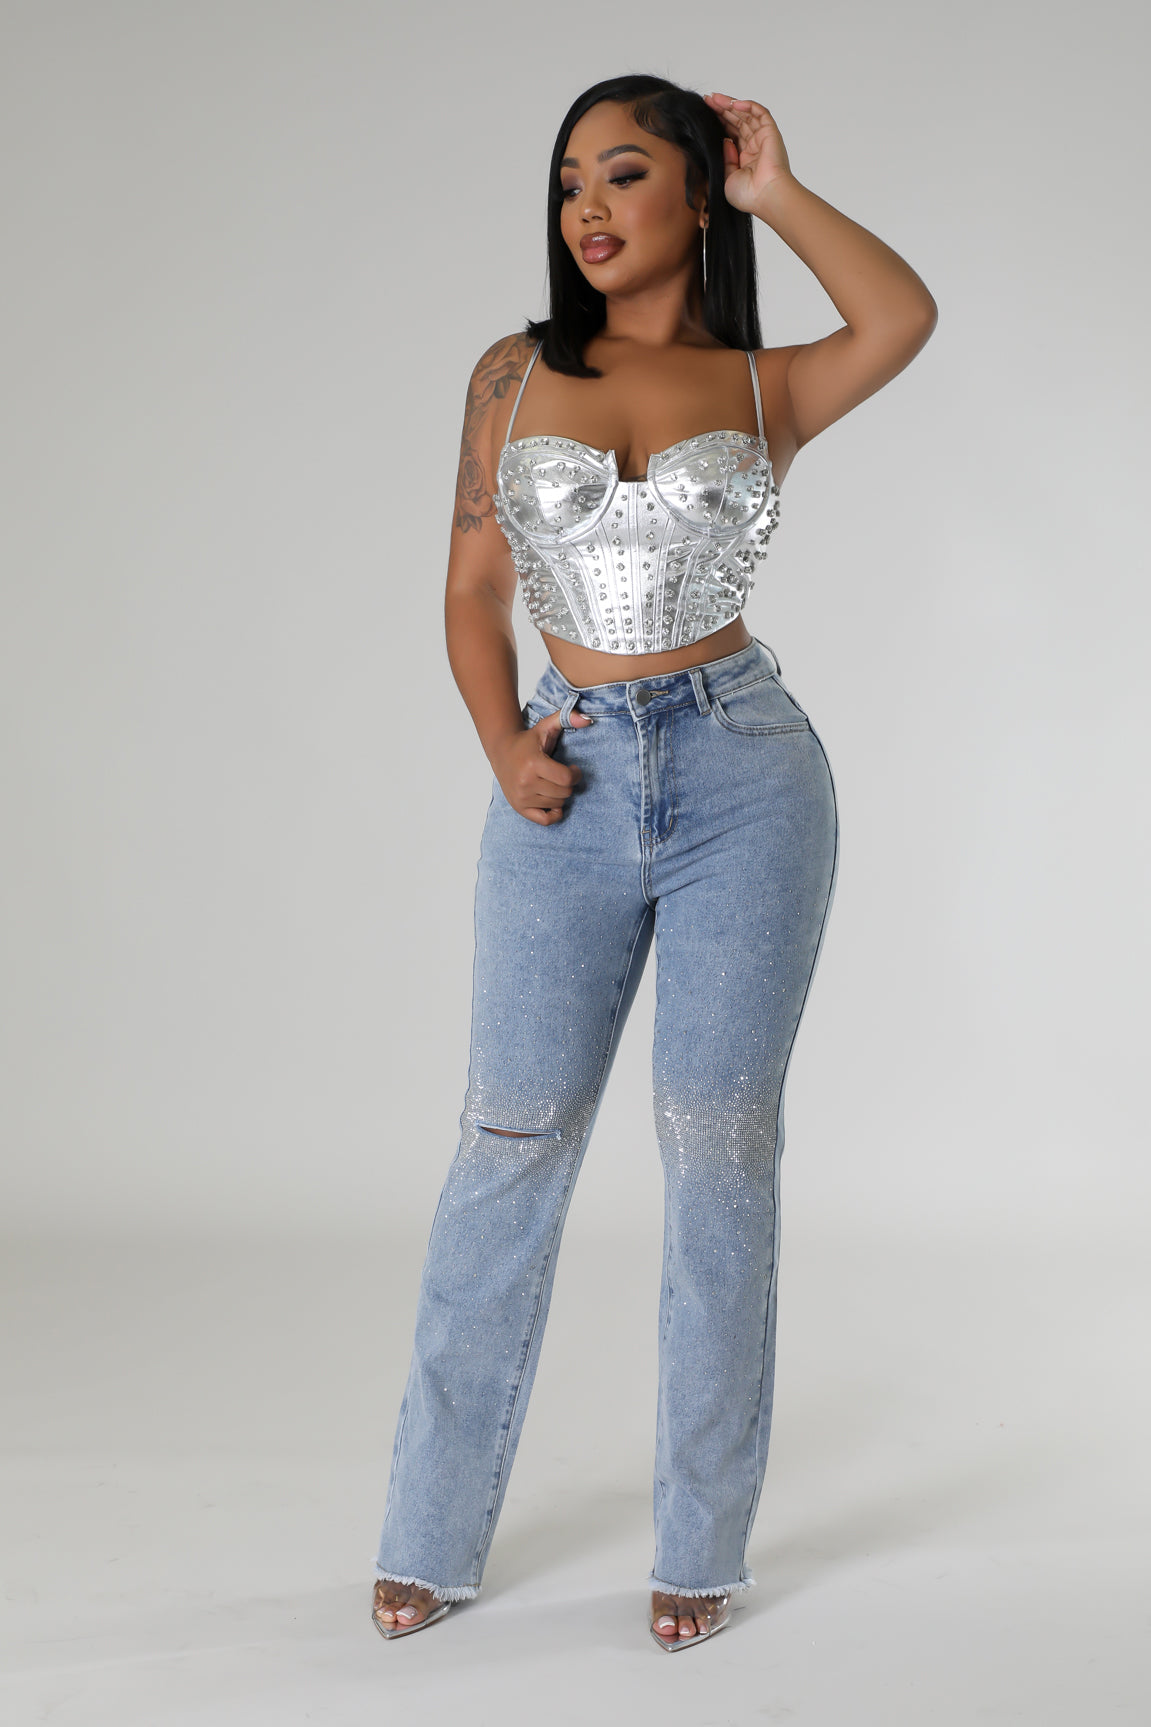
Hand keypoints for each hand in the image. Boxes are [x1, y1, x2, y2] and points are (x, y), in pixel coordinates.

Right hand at [492, 706, 592, 824]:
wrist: (501, 752)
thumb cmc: (528, 741)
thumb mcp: (546, 726)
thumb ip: (567, 717)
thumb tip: (588, 719)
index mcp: (533, 764)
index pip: (566, 779)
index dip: (575, 774)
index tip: (572, 768)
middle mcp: (526, 783)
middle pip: (564, 793)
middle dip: (567, 784)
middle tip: (561, 775)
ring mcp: (521, 798)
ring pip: (557, 805)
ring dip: (560, 795)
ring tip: (552, 783)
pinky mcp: (519, 808)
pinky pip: (545, 821)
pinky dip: (553, 814)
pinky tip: (552, 802)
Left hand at [703, 92, 791, 211]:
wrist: (765, 196)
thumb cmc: (748, 195)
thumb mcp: (727, 178)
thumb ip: (725, 159)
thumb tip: (725, 140)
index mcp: (744, 158)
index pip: (730, 133)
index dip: (719, 122)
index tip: (705, 113)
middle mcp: (754, 146)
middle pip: (736, 121)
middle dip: (721, 109)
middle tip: (707, 100)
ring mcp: (762, 138)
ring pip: (746, 114)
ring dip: (731, 104)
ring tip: (714, 98)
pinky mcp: (770, 132)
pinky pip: (760, 113)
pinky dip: (748, 106)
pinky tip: (733, 103)